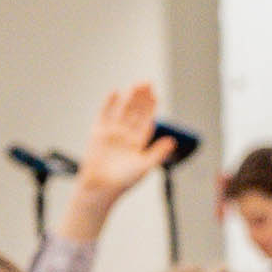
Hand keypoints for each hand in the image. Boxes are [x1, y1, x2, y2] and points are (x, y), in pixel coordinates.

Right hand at [62, 80, 177, 232]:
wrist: (99, 187)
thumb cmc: (122, 181)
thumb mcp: (144, 166)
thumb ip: (158, 153)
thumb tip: (173, 141)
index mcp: (138, 143)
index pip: (146, 120)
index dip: (150, 108)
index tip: (155, 96)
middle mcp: (126, 135)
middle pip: (135, 112)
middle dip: (141, 98)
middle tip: (147, 83)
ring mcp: (112, 132)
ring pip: (122, 110)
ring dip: (130, 97)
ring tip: (137, 85)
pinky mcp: (98, 133)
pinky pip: (104, 114)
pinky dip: (109, 103)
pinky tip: (115, 92)